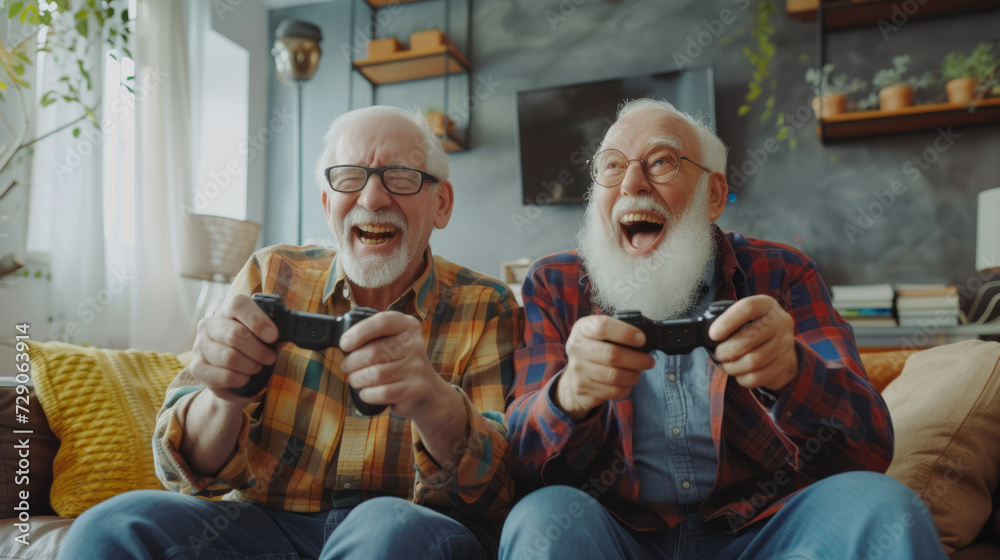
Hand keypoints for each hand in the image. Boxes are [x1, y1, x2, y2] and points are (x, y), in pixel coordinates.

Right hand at [189, 294, 277, 402]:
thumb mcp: (261, 341)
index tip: (273, 336)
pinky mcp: (198, 369)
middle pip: (235, 333)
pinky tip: (245, 378)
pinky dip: (241, 379)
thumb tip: (288, 335)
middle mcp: (209, 325)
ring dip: (251, 366)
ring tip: (257, 368)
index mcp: (226, 312)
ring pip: (230, 357)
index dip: (258, 319)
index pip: (238, 304)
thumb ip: (272, 335)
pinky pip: (224, 375)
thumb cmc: (249, 354)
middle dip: (259, 350)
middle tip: (270, 358)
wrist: (231, 382)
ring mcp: (200, 346)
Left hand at [339, 311, 453, 420]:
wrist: (429, 393)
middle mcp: (415, 344)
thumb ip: (374, 338)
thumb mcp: (394, 343)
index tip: (344, 344)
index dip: (360, 332)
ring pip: (375, 374)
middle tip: (347, 367)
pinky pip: (380, 392)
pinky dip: (367, 394)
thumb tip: (343, 344)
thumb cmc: (400, 365)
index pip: (383, 322)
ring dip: (357, 379)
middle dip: (351, 362)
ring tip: (356, 379)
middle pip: (373, 352)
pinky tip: (367, 392)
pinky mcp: (413, 390)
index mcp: (408, 326)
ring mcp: (416, 368)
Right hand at [555, 315, 655, 421]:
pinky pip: (612, 391)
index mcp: (583, 329)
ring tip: (637, 373)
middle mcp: (577, 348)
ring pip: (614, 376)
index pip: (603, 326)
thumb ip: (617, 333)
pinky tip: (625, 383)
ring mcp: (578, 370)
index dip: (626, 333)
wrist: (573, 377)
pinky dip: (625, 388)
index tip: (641, 339)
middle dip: (637, 359)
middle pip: (612, 355)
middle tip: (649, 361)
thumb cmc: (594, 351)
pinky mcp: (583, 388)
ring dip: (633, 376)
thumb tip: (643, 340)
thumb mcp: (599, 335)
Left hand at [708, 295, 797, 391]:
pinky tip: (739, 372)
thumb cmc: (755, 329)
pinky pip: (757, 377)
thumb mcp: (746, 317)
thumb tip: (707, 335)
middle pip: (751, 338)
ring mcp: (786, 345)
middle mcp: (781, 322)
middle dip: (728, 350)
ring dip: (733, 366)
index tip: (713, 334)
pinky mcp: (786, 366)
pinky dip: (742, 378)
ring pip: (753, 361)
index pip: (748, 307)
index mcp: (766, 305)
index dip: (728, 321)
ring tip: (726, 364)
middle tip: (719, 354)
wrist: (782, 348)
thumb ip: (729, 321)